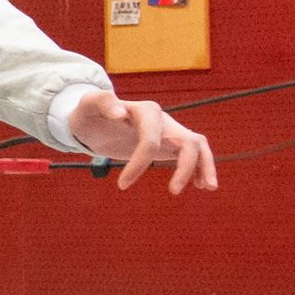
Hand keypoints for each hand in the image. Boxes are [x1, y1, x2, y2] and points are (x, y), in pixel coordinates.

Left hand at [66, 90, 217, 193]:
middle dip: (185, 166)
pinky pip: (193, 154)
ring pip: (197, 146)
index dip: (140, 163)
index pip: (151, 139)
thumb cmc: (89, 115)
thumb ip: (101, 102)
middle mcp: (162, 120)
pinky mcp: (169, 144)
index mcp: (145, 111)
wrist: (93, 121)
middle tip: (173, 192)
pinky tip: (200, 184)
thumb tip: (121, 113)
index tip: (122, 185)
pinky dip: (200, 168)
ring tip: (208, 188)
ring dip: (205, 165)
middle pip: (187, 141)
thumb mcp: (87, 106)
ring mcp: (168, 132)